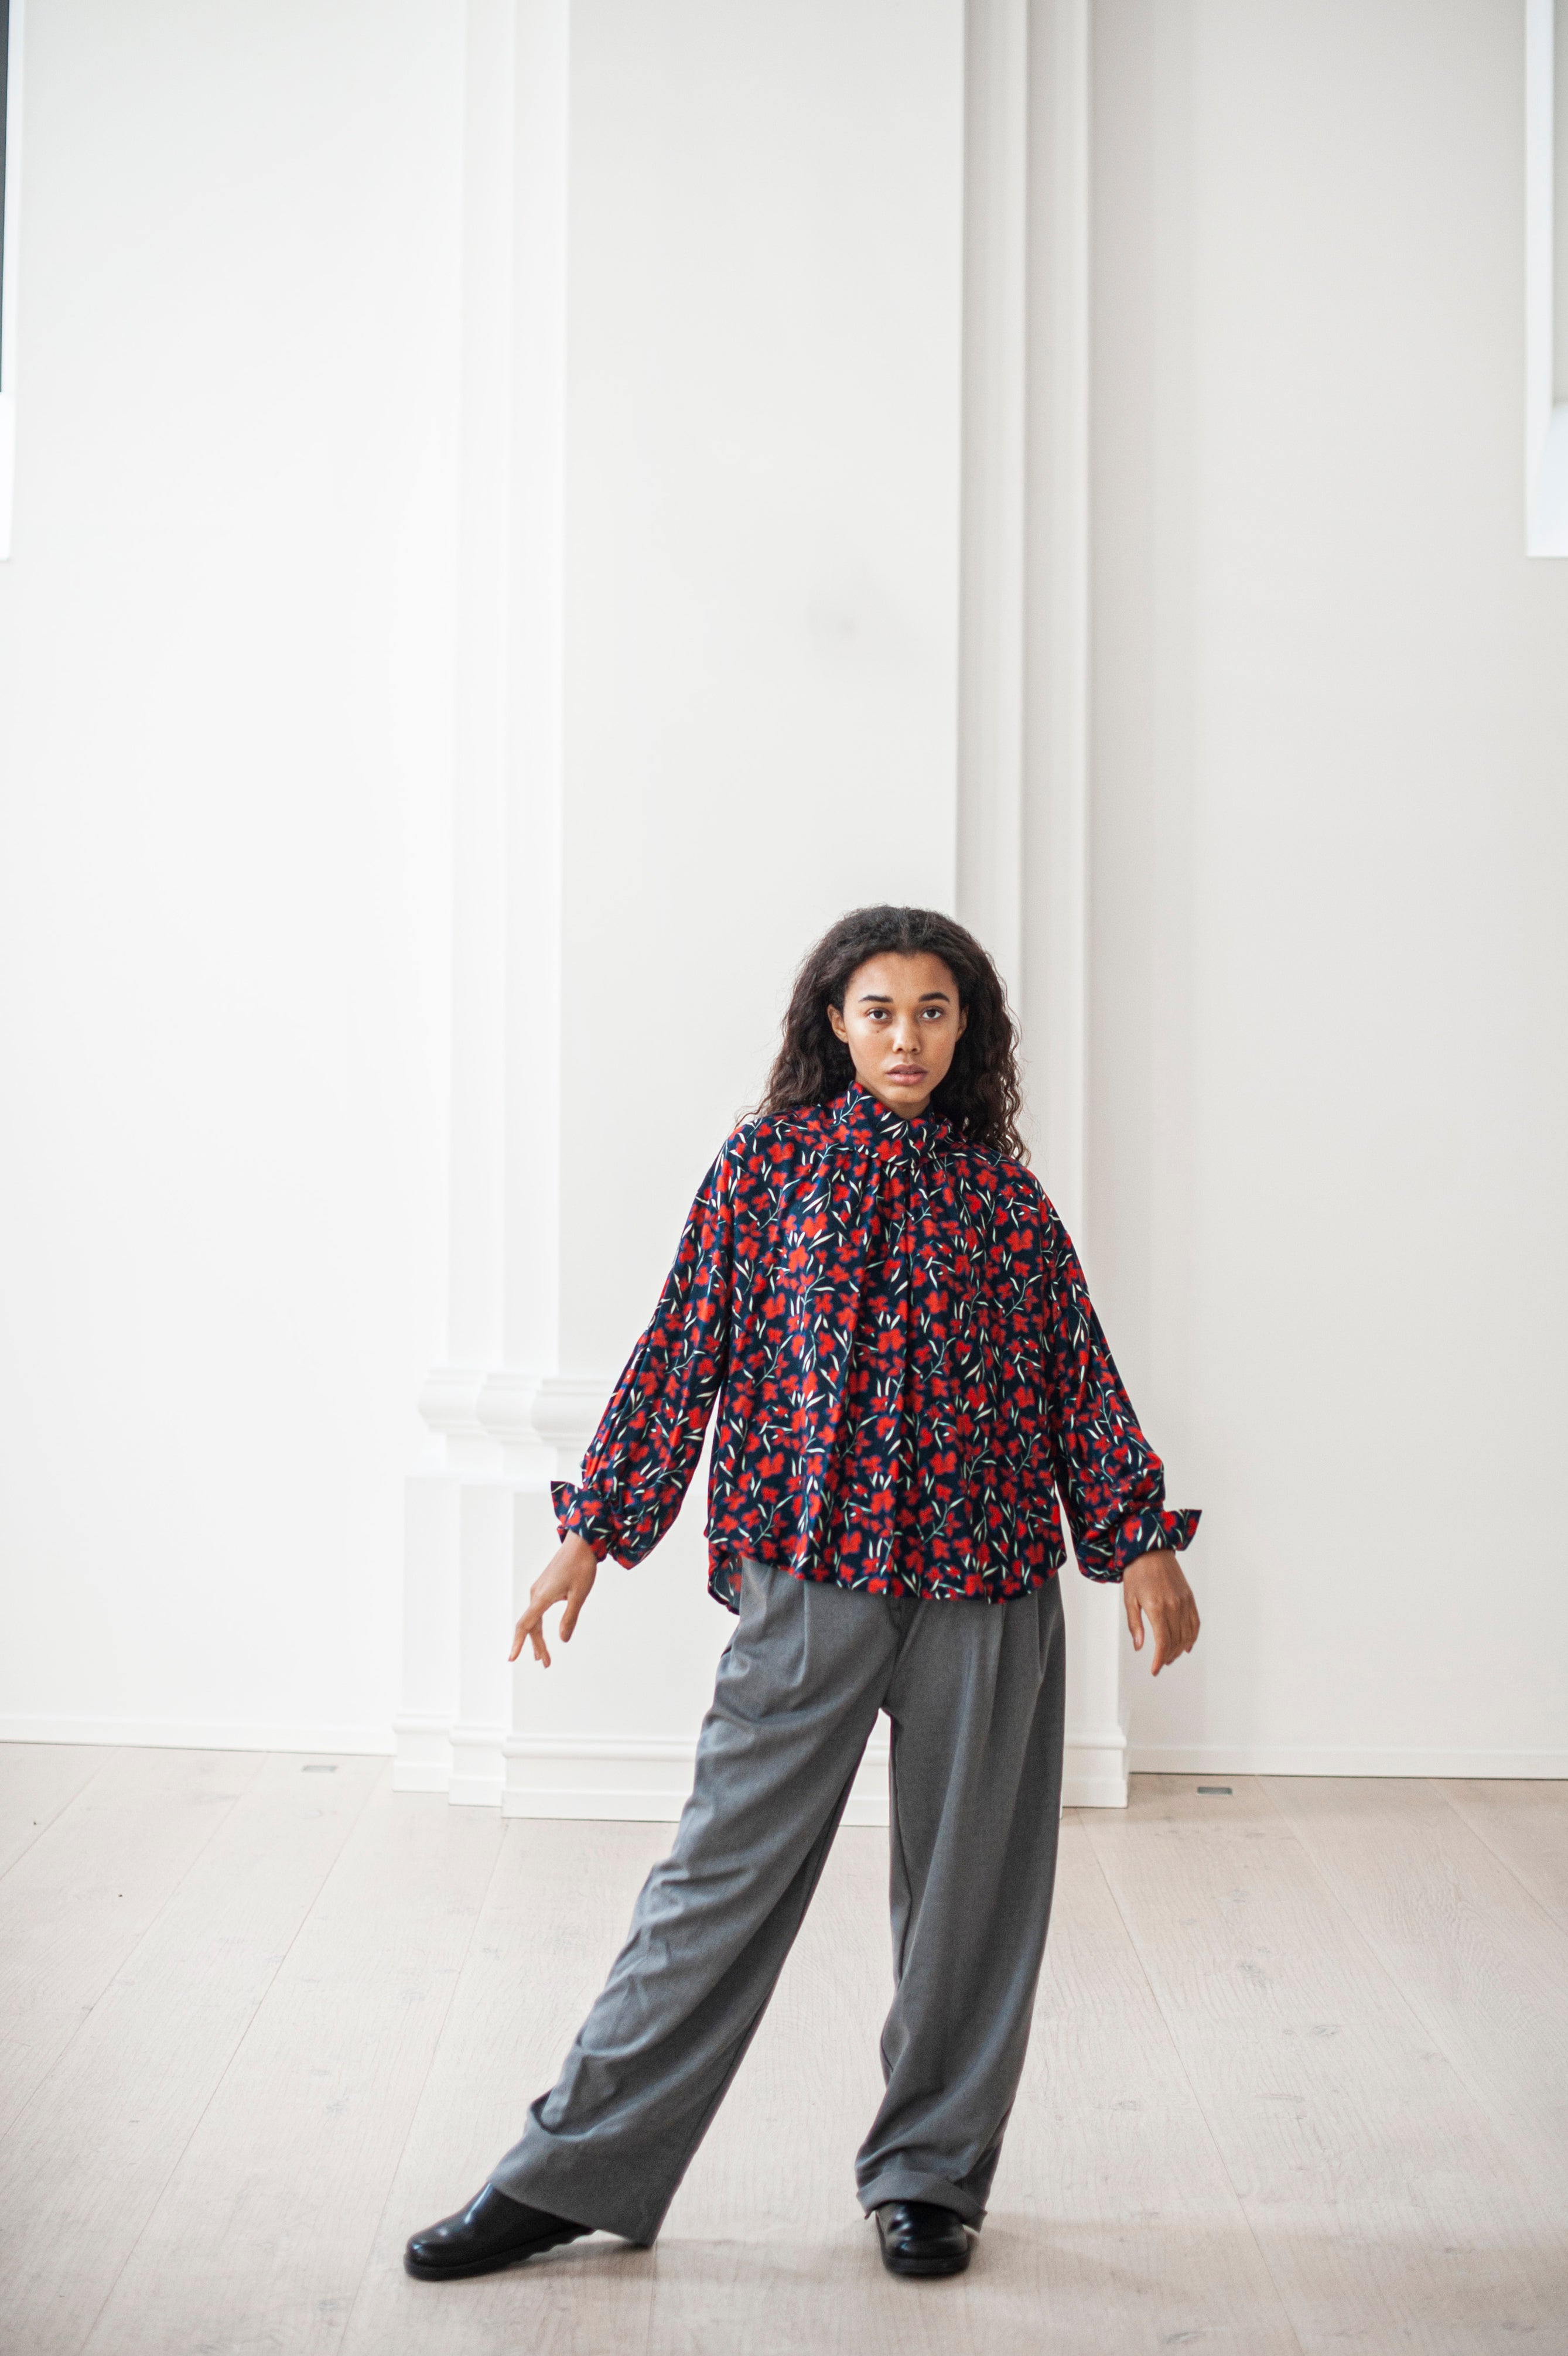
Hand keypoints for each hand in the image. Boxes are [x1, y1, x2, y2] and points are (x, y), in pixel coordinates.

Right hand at [509, 1534, 598, 1667]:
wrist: (581, 1543)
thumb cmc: (581, 1567)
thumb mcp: (579, 1595)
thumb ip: (570, 1618)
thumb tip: (563, 1640)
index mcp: (542, 1597)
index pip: (525, 1625)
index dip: (518, 1643)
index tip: (512, 1658)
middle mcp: (536, 1594)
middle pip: (531, 1626)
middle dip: (537, 1646)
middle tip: (546, 1664)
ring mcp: (539, 1590)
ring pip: (534, 1619)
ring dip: (538, 1638)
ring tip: (543, 1657)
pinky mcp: (543, 1587)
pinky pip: (537, 1611)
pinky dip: (538, 1626)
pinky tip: (541, 1634)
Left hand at [1122, 1548, 1199, 1673]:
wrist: (1151, 1549)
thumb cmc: (1136, 1573)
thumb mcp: (1129, 1599)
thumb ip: (1135, 1624)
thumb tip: (1139, 1647)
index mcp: (1157, 1608)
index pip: (1163, 1642)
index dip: (1159, 1659)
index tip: (1154, 1670)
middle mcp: (1174, 1606)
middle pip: (1176, 1641)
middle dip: (1168, 1656)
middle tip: (1160, 1663)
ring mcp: (1184, 1602)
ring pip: (1187, 1635)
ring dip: (1180, 1650)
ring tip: (1170, 1656)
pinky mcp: (1189, 1598)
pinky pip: (1195, 1623)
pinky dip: (1192, 1637)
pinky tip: (1187, 1645)